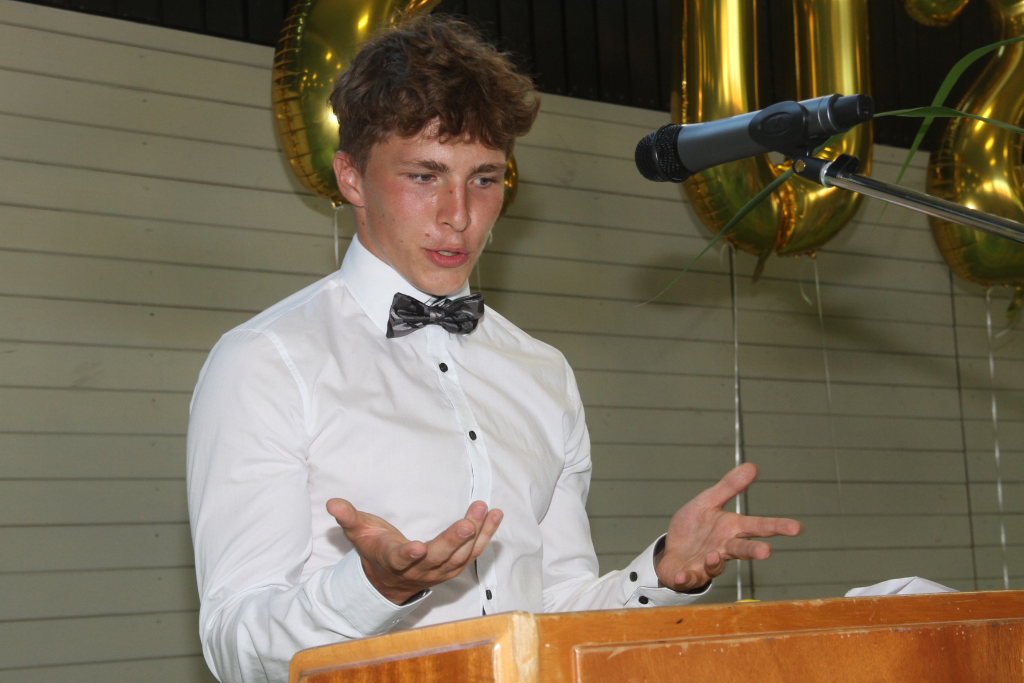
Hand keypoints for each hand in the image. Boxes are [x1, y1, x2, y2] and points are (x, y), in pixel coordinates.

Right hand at [326, 498, 502, 604]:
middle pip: (439, 557)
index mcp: (393, 561)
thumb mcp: (359, 533)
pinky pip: (473, 553)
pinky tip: (495, 515)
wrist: (388, 580)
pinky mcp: (454, 568)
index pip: (401, 560)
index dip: (408, 555)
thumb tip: (333, 503)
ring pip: (460, 556)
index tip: (417, 548)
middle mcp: (419, 571)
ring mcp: (439, 572)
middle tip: (469, 521)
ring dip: (475, 534)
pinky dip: (486, 536)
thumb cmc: (375, 548)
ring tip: (484, 510)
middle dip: (454, 540)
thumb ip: (348, 517)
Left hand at [655, 463, 801, 591]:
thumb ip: (729, 487)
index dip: (777, 526)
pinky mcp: (689, 575)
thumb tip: (752, 466)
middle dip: (754, 550)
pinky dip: (686, 577)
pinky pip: (688, 577)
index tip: (797, 527)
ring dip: (715, 562)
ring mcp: (707, 564)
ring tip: (713, 555)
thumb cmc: (694, 528)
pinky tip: (682, 575)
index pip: (757, 526)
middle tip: (767, 551)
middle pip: (742, 549)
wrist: (671, 552)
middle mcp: (723, 548)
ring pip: (715, 565)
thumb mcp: (708, 502)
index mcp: (731, 529)